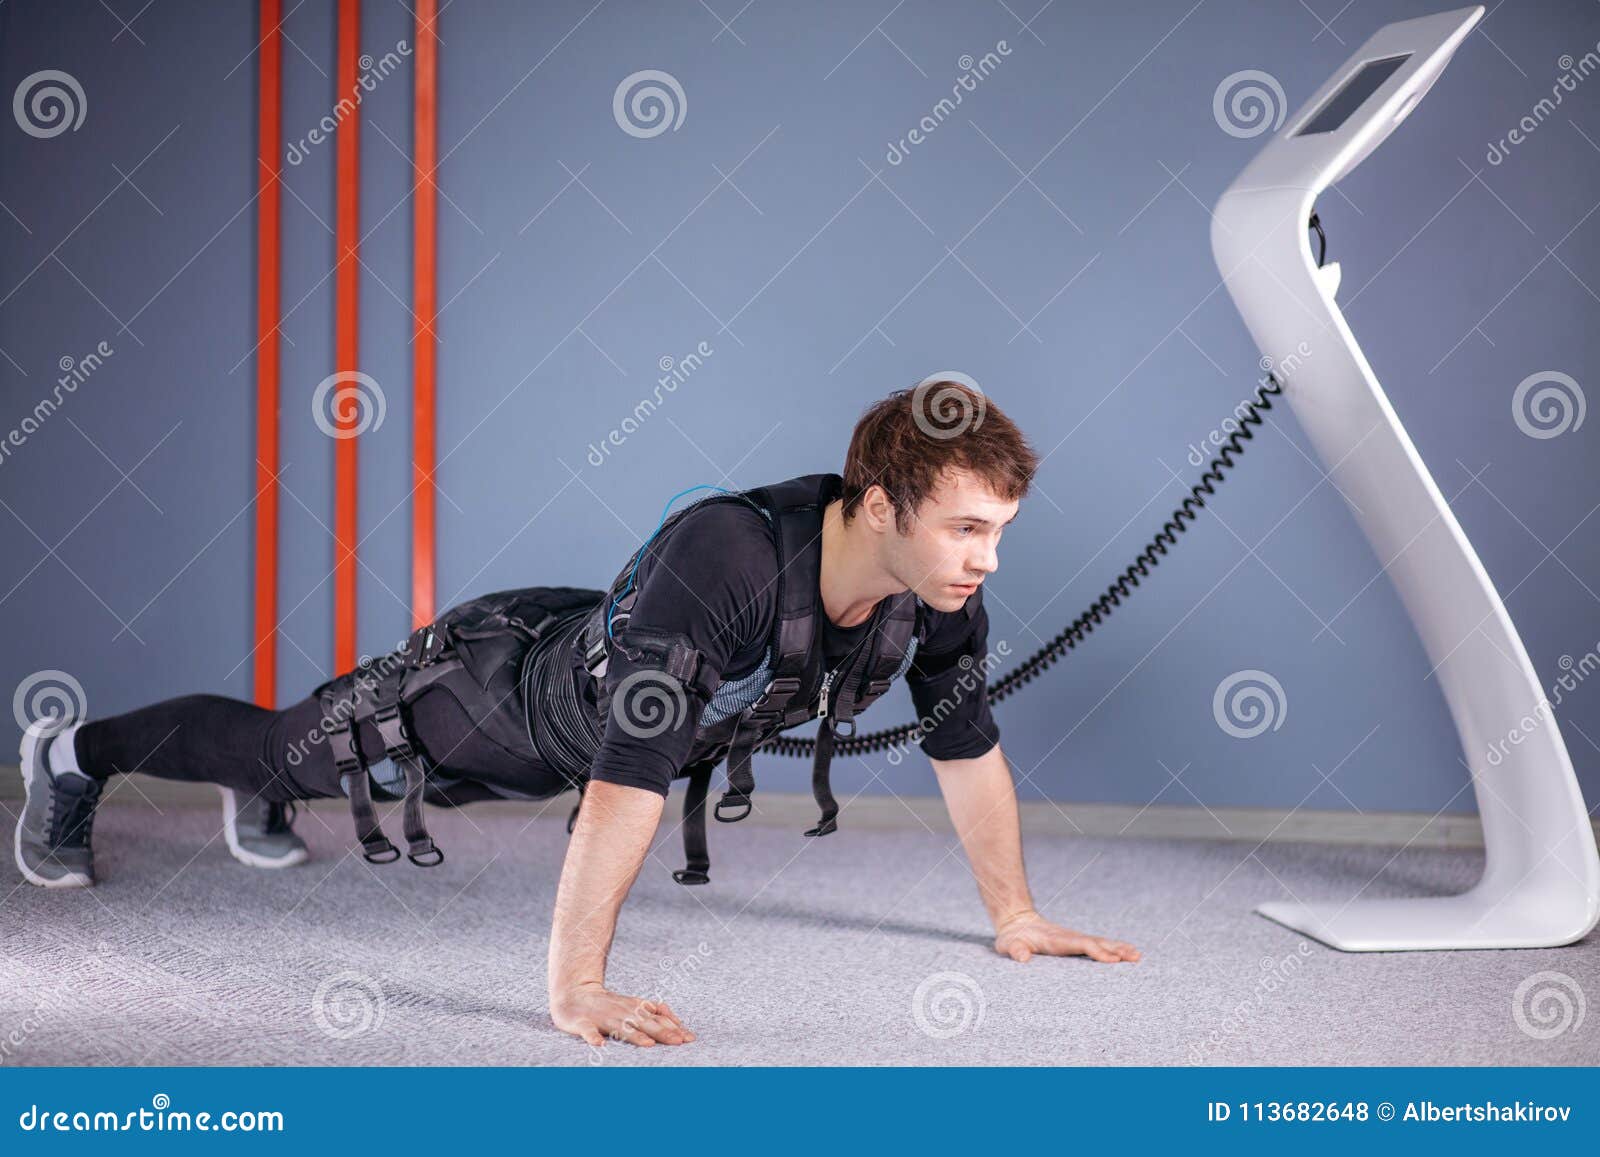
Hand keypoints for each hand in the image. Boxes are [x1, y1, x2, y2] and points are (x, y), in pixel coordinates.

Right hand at [550, 982, 696, 1047]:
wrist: (574, 993)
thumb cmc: (609, 1004)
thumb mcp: (635, 1006)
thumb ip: (656, 1014)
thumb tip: (680, 1024)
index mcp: (635, 1008)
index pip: (658, 1018)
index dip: (674, 1028)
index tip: (689, 1039)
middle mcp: (622, 1012)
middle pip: (645, 1023)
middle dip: (662, 1032)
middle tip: (678, 1042)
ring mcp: (603, 1017)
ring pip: (621, 1027)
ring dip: (634, 1035)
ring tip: (648, 1045)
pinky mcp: (583, 1023)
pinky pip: (588, 1031)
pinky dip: (593, 1037)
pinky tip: (599, 1045)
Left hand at [993, 910, 1140, 963]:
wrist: (1017, 922)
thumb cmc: (1013, 938)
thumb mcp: (1008, 944)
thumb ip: (1015, 949)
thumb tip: (1022, 957)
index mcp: (1057, 940)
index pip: (1081, 945)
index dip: (1097, 952)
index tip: (1112, 959)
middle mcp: (1070, 938)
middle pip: (1097, 942)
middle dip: (1116, 949)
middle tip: (1135, 956)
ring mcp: (1074, 939)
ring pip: (1100, 942)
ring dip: (1118, 948)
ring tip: (1137, 955)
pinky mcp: (1076, 943)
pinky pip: (1097, 945)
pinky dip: (1113, 948)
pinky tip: (1125, 954)